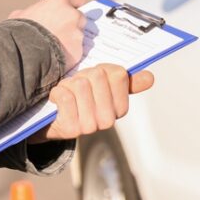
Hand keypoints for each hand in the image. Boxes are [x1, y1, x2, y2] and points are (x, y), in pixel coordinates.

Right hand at [8, 0, 86, 67]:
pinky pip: (76, 51)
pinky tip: (55, 57)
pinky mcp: (79, 51)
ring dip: (69, 40)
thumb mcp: (20, 16)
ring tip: (52, 47)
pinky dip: (68, 54)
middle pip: (78, 17)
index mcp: (59, 1)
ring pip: (77, 36)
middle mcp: (72, 15)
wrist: (24, 55)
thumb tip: (29, 14)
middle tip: (58, 32)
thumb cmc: (19, 32)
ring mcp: (77, 34)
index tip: (69, 8)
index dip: (73, 2)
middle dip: (71, 24)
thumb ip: (32, 12)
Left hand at [28, 64, 154, 142]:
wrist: (49, 120)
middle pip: (98, 76)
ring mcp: (91, 126)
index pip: (119, 74)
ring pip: (81, 85)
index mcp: (120, 107)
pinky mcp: (71, 130)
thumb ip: (126, 81)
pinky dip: (58, 92)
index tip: (92, 79)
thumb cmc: (77, 97)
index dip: (101, 70)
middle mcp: (109, 120)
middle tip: (76, 88)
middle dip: (83, 75)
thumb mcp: (101, 85)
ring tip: (67, 94)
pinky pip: (66, 97)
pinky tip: (57, 100)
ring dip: (68, 84)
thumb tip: (150, 78)